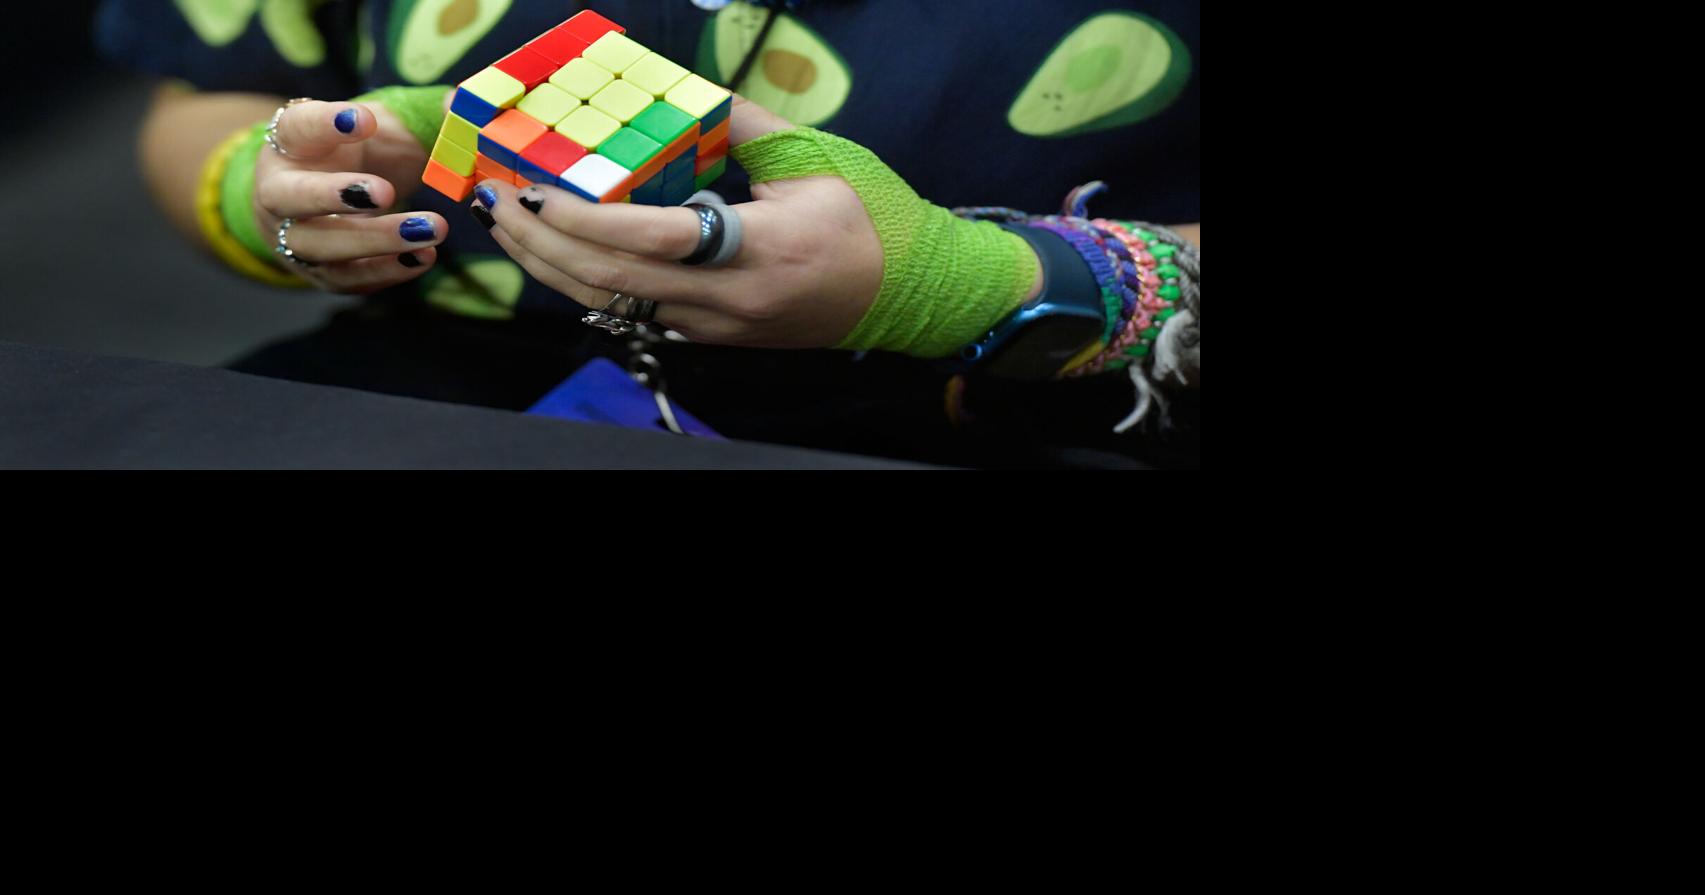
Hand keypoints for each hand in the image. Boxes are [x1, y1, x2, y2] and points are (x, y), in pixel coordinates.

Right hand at [253, 99, 448, 292]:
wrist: (328, 204)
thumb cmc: (356, 156)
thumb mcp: (380, 127)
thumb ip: (419, 113)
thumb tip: (460, 103)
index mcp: (289, 144)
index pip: (297, 126)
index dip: (327, 123)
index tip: (366, 119)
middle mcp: (278, 191)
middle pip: (293, 197)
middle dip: (338, 196)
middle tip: (386, 192)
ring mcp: (292, 237)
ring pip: (321, 246)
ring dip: (376, 241)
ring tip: (430, 229)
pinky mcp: (318, 273)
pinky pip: (347, 279)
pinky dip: (386, 271)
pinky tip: (424, 257)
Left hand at [473, 97, 883, 347]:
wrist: (906, 295)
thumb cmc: (871, 221)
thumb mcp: (815, 160)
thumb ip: (746, 123)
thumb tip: (687, 91)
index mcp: (759, 250)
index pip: (652, 240)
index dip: (583, 220)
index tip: (536, 191)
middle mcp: (731, 299)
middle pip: (613, 282)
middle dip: (542, 245)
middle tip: (499, 202)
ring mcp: (719, 326)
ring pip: (615, 306)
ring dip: (553, 269)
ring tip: (510, 227)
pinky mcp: (714, 337)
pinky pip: (637, 313)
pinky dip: (589, 284)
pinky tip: (558, 253)